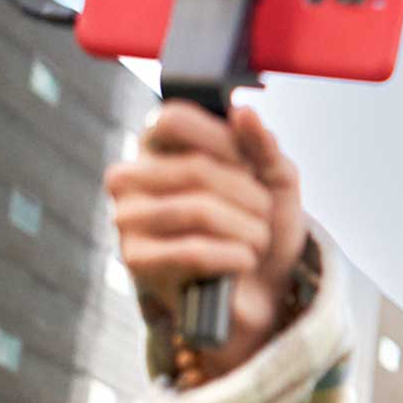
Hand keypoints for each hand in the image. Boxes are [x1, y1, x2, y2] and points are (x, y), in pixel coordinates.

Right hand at [103, 101, 307, 377]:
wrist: (261, 291)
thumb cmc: (259, 225)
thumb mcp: (274, 178)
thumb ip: (261, 143)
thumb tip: (243, 111)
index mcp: (158, 146)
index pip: (173, 119)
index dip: (222, 139)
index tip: (251, 166)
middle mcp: (131, 178)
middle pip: (196, 168)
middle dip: (249, 195)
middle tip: (263, 215)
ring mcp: (128, 219)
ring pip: (199, 210)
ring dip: (248, 229)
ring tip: (257, 240)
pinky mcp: (137, 261)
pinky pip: (194, 250)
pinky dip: (234, 256)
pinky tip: (243, 262)